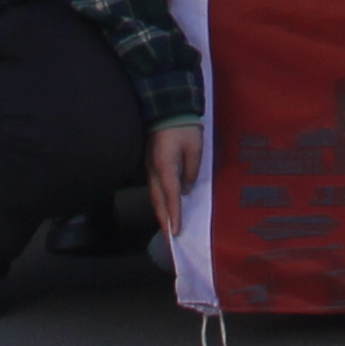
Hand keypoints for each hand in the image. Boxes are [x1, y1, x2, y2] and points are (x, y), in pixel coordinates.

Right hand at [147, 119, 204, 234]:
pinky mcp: (151, 163)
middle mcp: (153, 171)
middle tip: (169, 238)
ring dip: (160, 211)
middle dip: (163, 220)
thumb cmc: (183, 126)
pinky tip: (165, 205)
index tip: (176, 232)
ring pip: (154, 195)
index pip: (171, 196)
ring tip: (167, 226)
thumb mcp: (195, 147)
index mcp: (165, 167)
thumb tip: (186, 188)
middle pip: (157, 200)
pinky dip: (160, 200)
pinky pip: (155, 187)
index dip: (174, 215)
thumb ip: (191, 170)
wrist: (166, 106)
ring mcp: (150, 167)